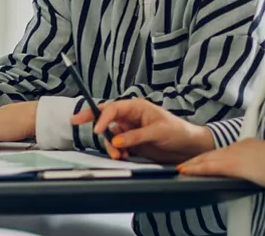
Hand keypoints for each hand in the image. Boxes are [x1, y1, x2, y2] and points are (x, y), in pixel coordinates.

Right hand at [72, 98, 212, 162]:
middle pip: (105, 116)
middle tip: (74, 120)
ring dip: (110, 145)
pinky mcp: (132, 142)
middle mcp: (130, 117)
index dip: (102, 117)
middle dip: (91, 119)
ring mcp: (130, 130)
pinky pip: (117, 146)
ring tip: (118, 156)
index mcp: (137, 107)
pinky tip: (123, 156)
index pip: (113, 109)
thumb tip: (116, 141)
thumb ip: (135, 136)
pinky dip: (116, 151)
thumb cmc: (178, 131)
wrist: (189, 147)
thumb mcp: (158, 132)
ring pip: (110, 135)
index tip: (97, 130)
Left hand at [177, 138, 264, 189]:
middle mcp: (239, 146)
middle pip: (212, 153)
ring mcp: (235, 154)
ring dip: (193, 164)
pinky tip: (185, 171)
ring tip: (181, 168)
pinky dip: (195, 169)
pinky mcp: (232, 163)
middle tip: (183, 165)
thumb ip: (260, 165)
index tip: (200, 160)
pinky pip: (208, 166)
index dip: (210, 156)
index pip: (223, 151)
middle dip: (197, 159)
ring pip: (207, 159)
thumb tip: (259, 172)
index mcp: (249, 145)